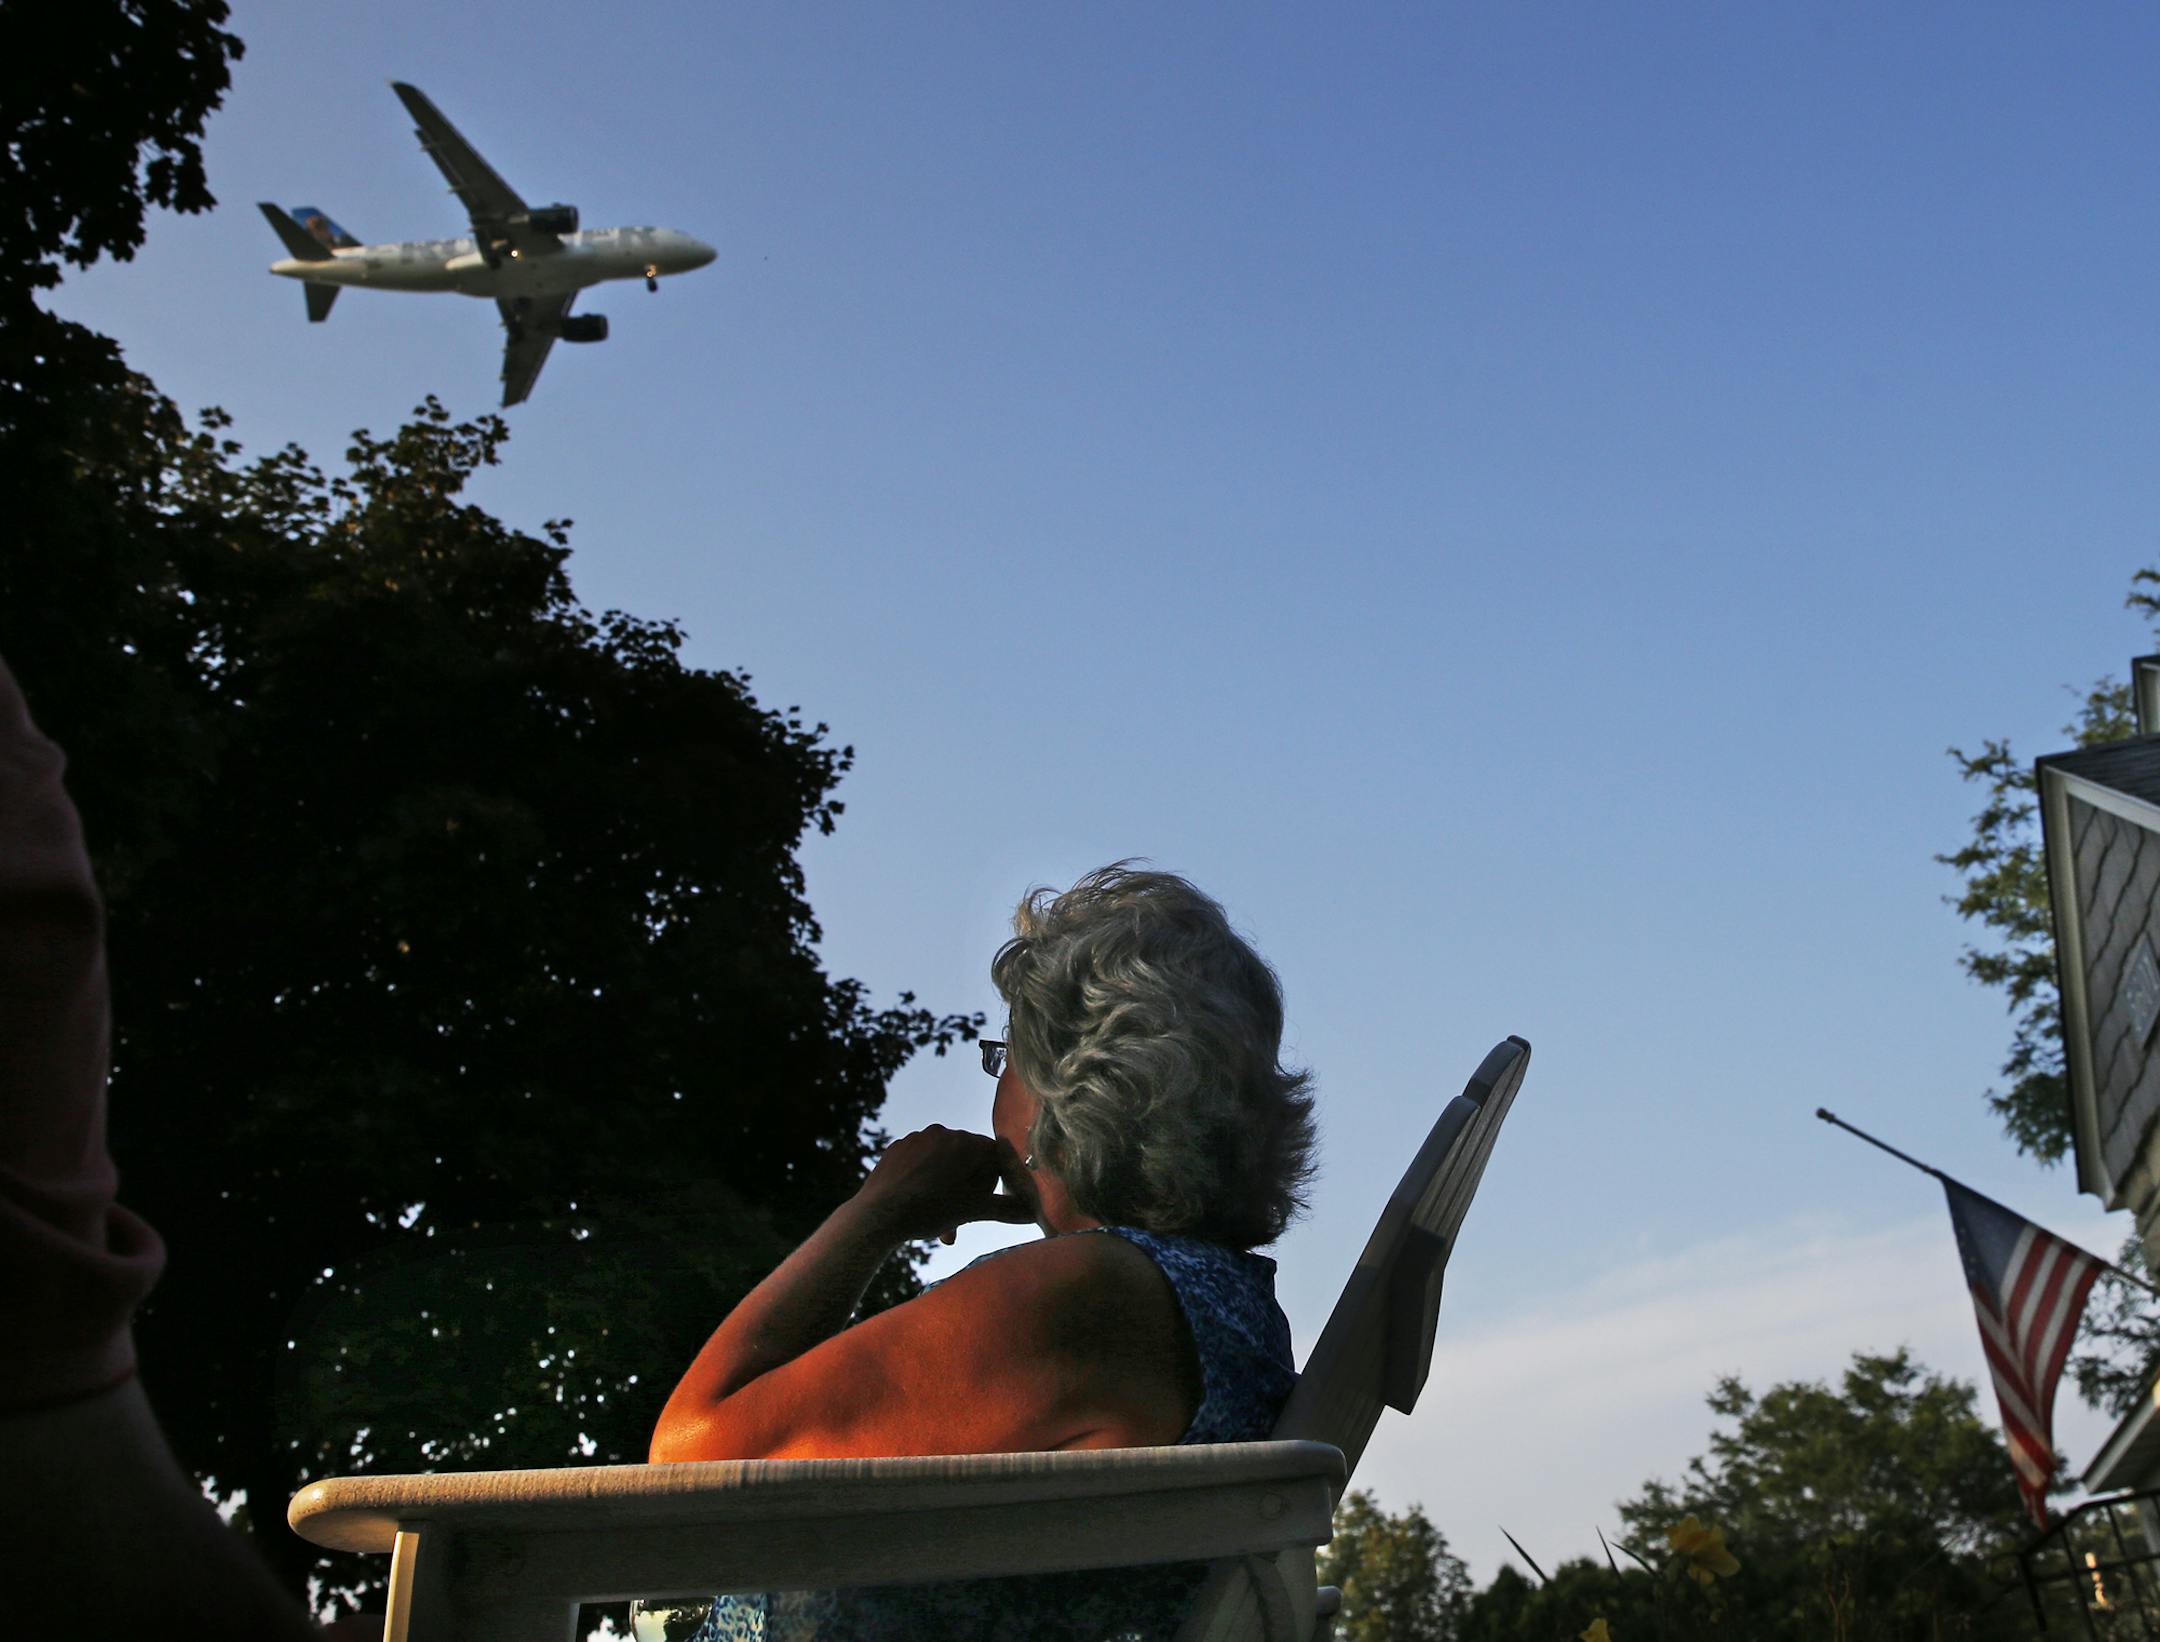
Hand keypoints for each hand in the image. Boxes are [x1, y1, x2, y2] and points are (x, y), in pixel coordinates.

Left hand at [855, 1125, 1037, 1244]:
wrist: (878, 1214)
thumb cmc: (930, 1210)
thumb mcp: (973, 1210)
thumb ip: (1007, 1208)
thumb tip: (1034, 1212)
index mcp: (966, 1143)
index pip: (994, 1157)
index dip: (992, 1182)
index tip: (981, 1203)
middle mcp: (942, 1132)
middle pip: (967, 1160)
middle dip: (967, 1189)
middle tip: (959, 1219)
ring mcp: (917, 1138)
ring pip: (943, 1161)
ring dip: (946, 1186)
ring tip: (937, 1216)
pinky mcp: (897, 1148)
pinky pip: (920, 1161)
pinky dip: (925, 1180)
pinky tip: (918, 1202)